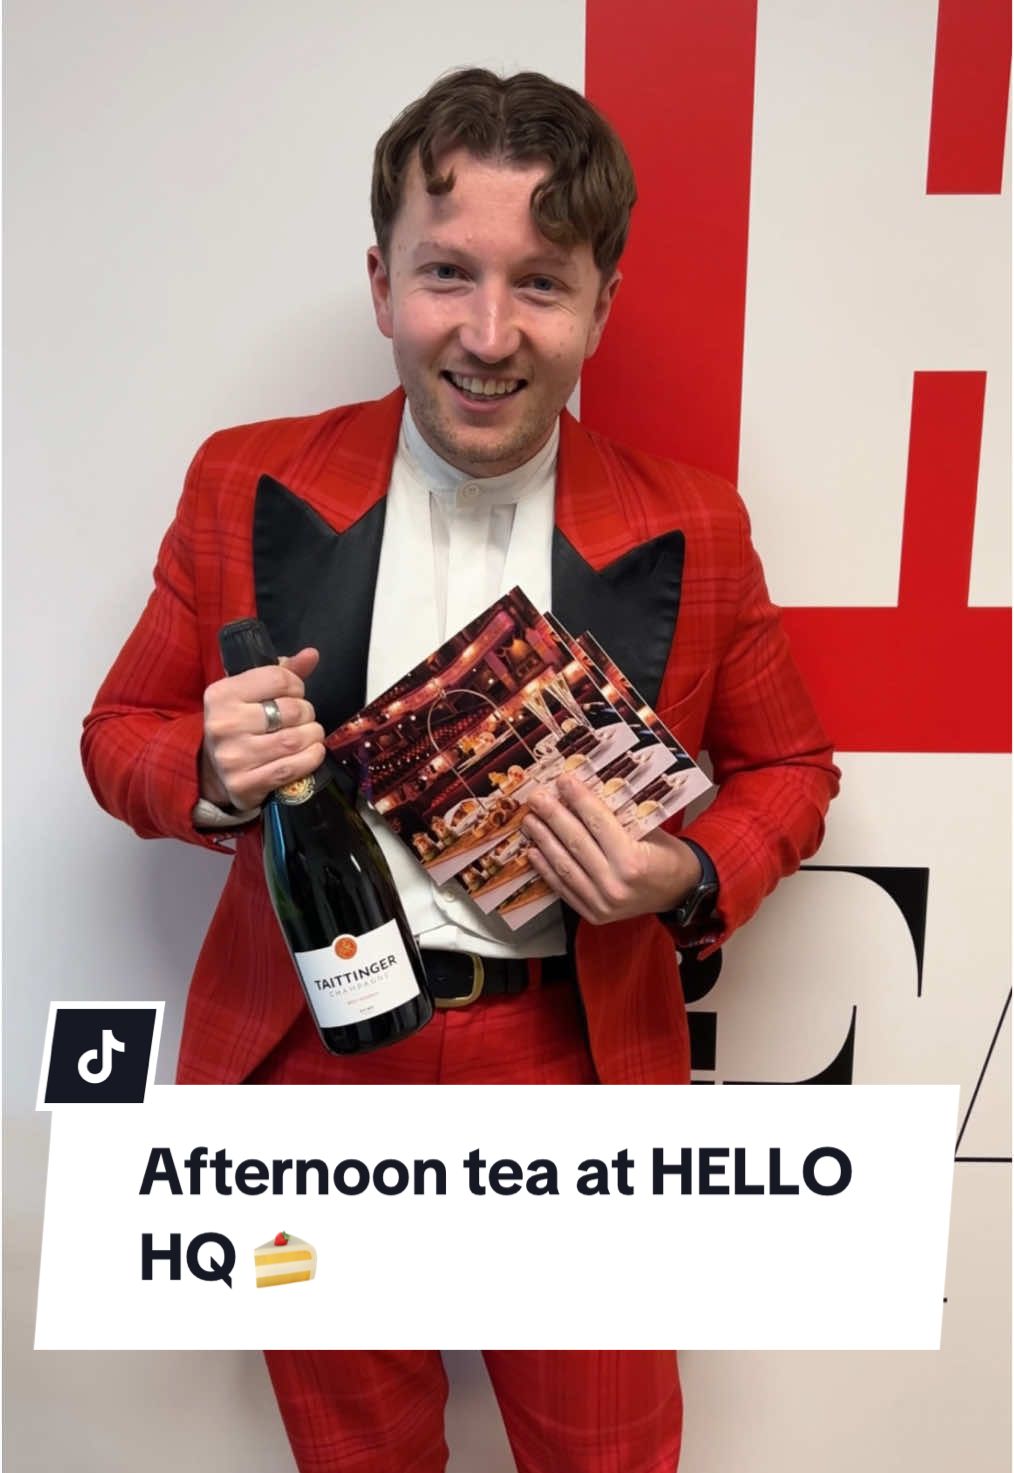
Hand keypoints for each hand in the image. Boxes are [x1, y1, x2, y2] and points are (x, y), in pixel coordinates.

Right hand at [200, 648, 324, 810]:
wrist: (214, 771)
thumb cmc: (240, 724)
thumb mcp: (251, 693)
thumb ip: (281, 672)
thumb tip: (312, 654)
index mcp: (221, 694)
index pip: (278, 678)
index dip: (296, 685)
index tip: (295, 694)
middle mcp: (223, 724)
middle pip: (291, 710)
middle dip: (307, 713)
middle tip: (303, 719)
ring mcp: (233, 757)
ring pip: (294, 740)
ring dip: (312, 736)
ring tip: (309, 735)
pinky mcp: (244, 784)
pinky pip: (291, 768)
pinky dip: (310, 759)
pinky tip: (311, 753)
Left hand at [521, 774, 701, 924]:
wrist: (681, 894)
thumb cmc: (669, 858)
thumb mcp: (652, 830)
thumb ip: (620, 817)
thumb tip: (583, 794)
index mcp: (634, 862)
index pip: (598, 823)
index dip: (578, 799)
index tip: (563, 781)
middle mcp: (615, 885)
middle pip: (576, 843)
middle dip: (552, 816)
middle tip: (536, 798)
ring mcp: (602, 903)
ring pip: (565, 866)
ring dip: (543, 841)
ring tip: (530, 821)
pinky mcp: (593, 914)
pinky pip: (564, 888)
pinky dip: (546, 869)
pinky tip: (534, 852)